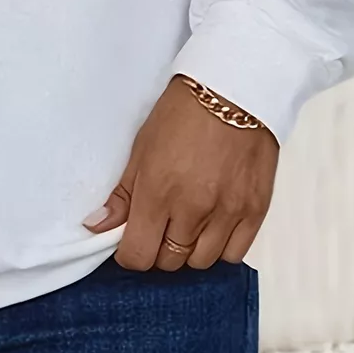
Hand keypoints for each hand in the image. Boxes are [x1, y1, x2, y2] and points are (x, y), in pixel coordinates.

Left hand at [83, 75, 278, 269]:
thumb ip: (122, 195)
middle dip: (158, 248)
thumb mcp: (141, 148)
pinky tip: (212, 226)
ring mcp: (226, 213)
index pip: (138, 255)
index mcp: (158, 192)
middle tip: (159, 225)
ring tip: (186, 223)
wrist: (233, 90)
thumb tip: (98, 226)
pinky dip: (220, 247)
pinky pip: (234, 254)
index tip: (130, 240)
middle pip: (168, 262)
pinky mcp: (255, 211)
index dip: (130, 252)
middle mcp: (192, 209)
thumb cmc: (183, 113)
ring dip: (188, 249)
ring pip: (200, 262)